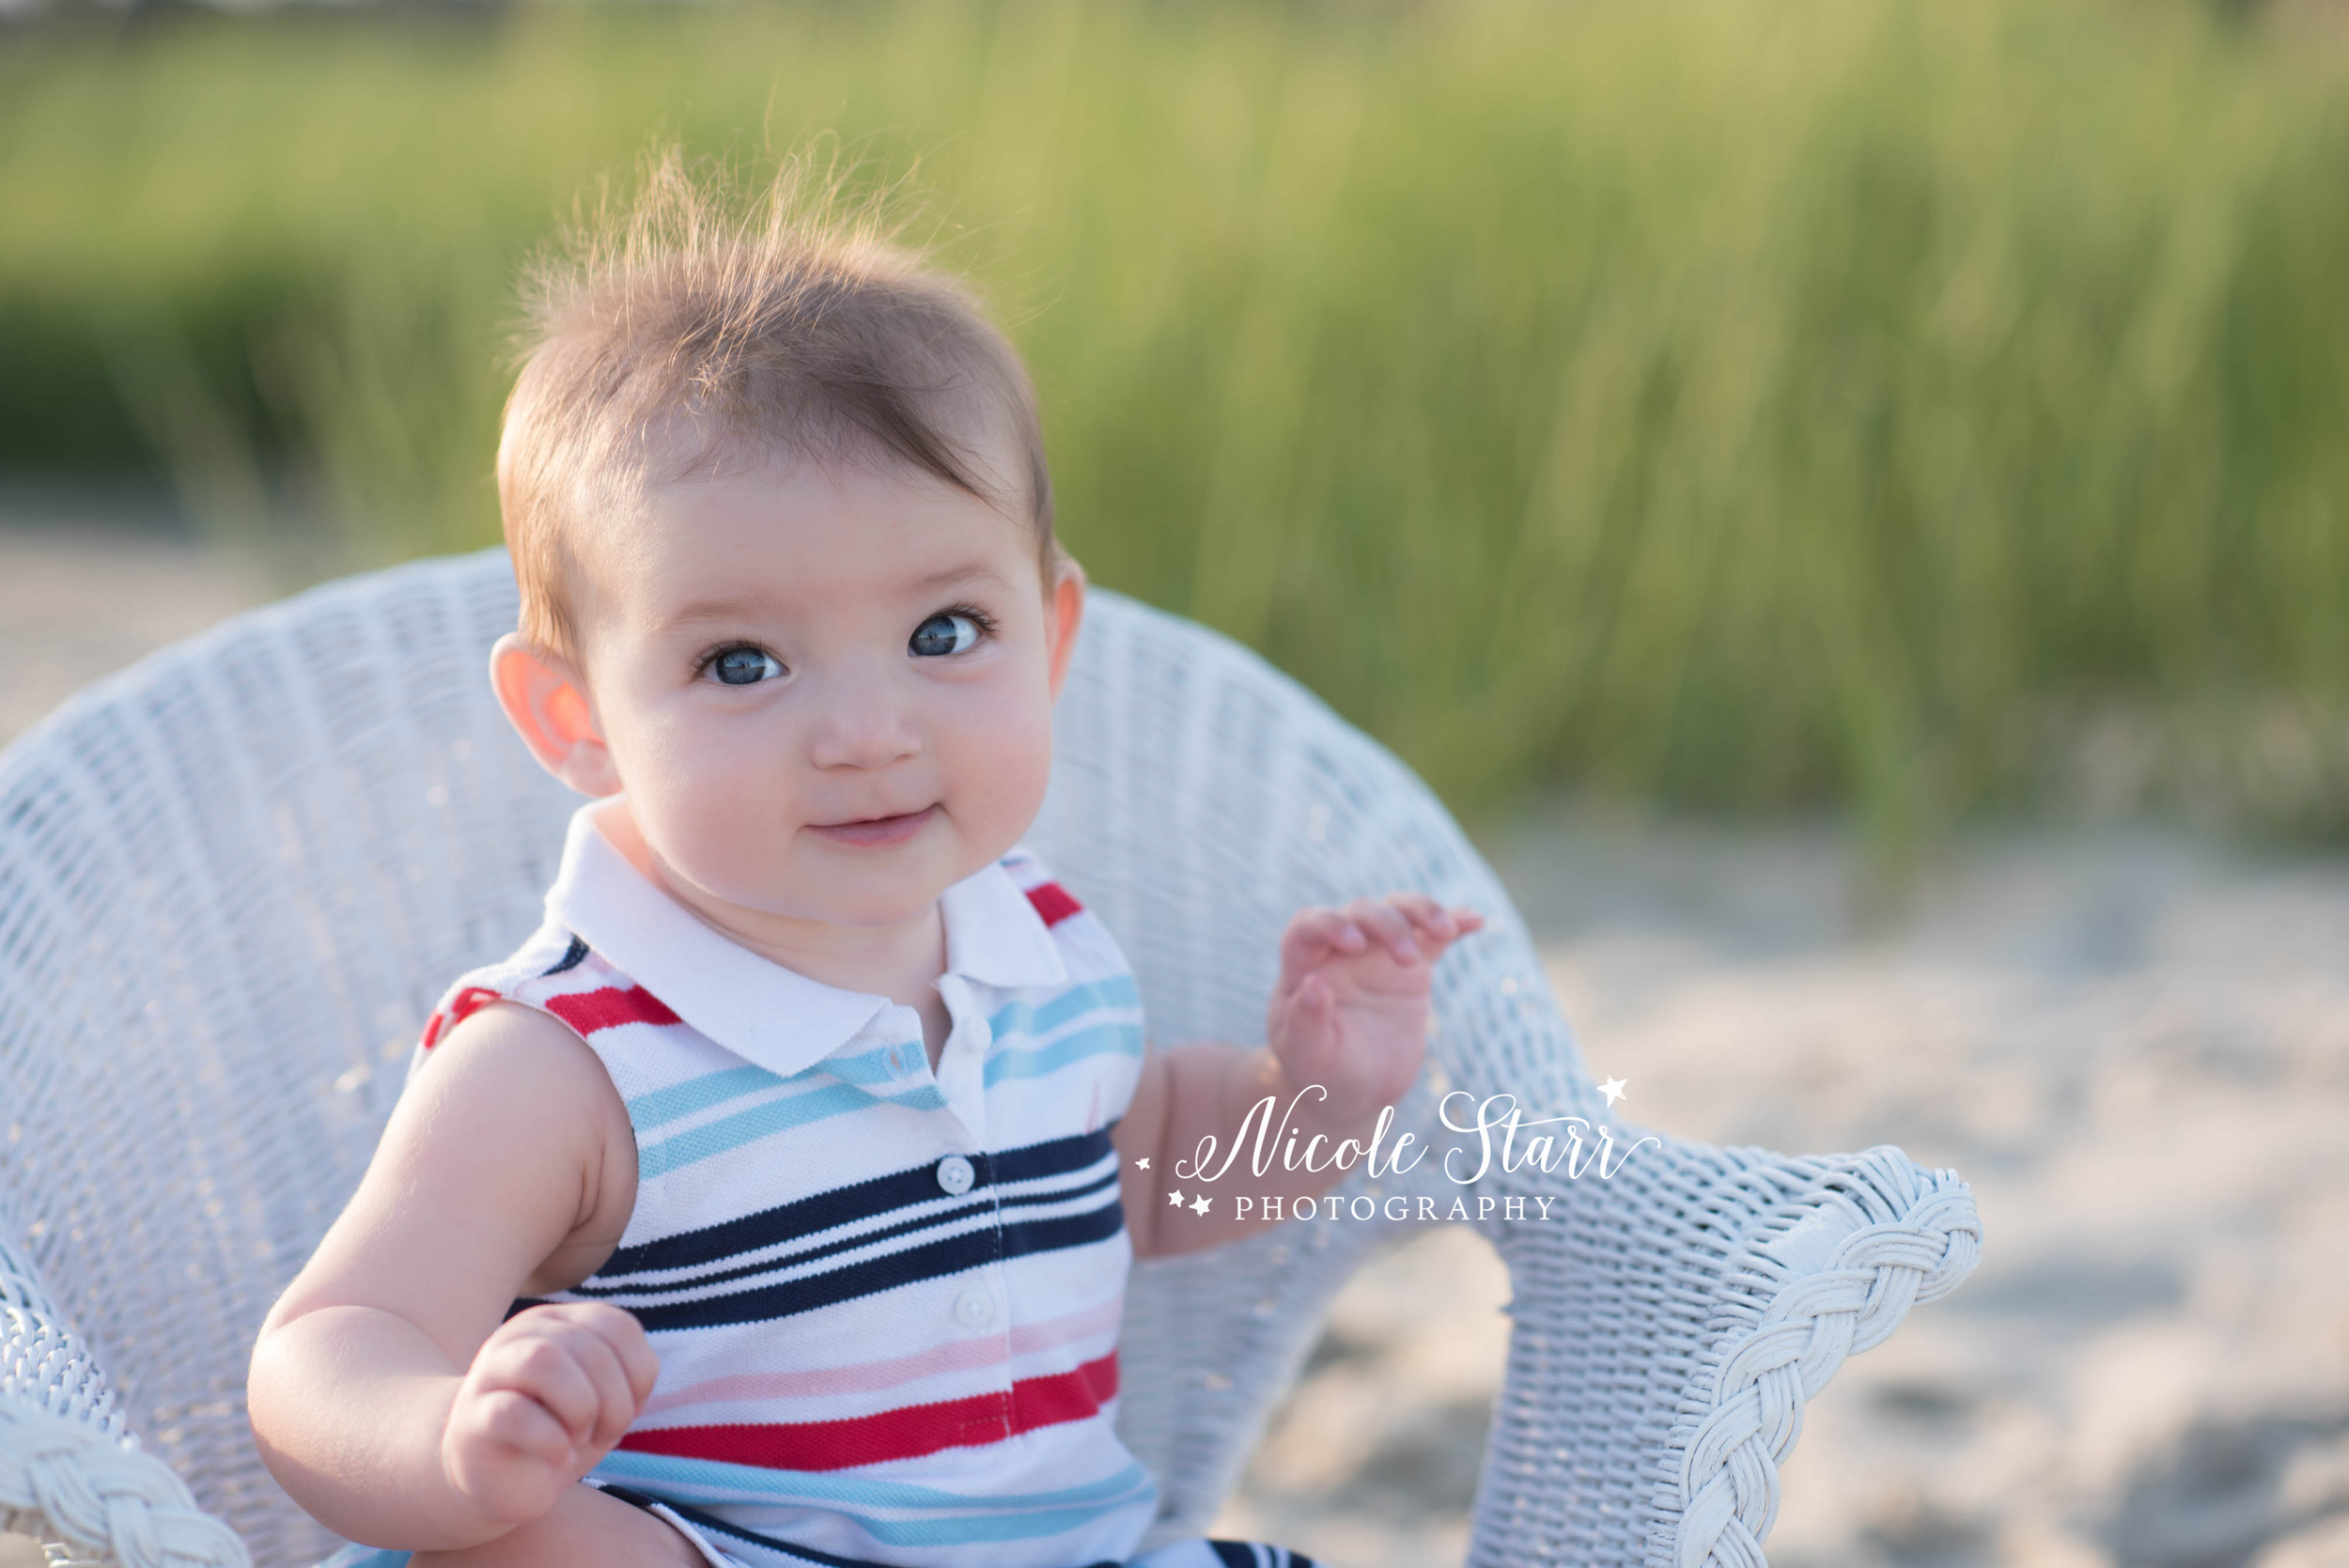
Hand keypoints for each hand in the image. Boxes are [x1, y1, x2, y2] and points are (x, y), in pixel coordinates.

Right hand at [440, 1302, 658, 1528]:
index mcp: (559, 1323)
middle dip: (614, 1402)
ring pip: (543, 1361)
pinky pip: (513, 1413)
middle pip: (588, 1347)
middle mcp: (522, 1335)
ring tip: (579, 1439)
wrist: (499, 1479)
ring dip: (580, 1409)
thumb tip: (638, 1377)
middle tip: (602, 1435)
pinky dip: (551, 1440)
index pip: (618, 1326)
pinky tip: (560, 1459)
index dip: (637, 1373)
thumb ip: (623, 1373)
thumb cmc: (560, 1433)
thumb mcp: (603, 1400)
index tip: (630, 1410)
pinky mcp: (471, 1416)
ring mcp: (490, 1371)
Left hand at [1267, 894, 1483, 1118]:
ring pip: (1397, 911)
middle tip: (1407, 959)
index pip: (1309, 925)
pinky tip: (1475, 921)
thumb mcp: (1307, 1057)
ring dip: (1421, 912)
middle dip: (1386, 926)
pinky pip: (1432, 937)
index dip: (1329, 924)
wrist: (1352, 1090)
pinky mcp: (1411, 967)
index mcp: (1303, 966)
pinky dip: (1453, 924)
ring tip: (1445, 931)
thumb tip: (1314, 984)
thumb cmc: (1319, 1073)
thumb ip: (1305, 1022)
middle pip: (1361, 912)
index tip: (1355, 943)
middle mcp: (1339, 951)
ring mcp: (1377, 954)